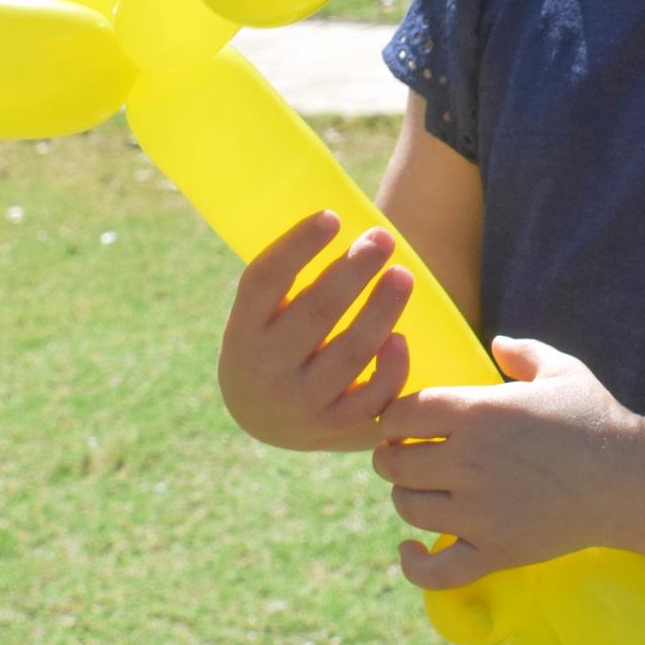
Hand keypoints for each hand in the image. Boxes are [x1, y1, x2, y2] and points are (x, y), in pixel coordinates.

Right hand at [217, 211, 414, 450]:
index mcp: (243, 331)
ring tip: (402, 275)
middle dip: (354, 270)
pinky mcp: (335, 429)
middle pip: (316, 311)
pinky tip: (400, 337)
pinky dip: (390, 369)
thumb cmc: (275, 345)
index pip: (264, 280)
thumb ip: (288, 282)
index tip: (332, 216)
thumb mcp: (261, 318)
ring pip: (350, 352)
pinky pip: (371, 398)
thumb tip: (338, 218)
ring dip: (382, 309)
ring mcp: (301, 402)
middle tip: (383, 238)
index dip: (297, 246)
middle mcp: (265, 368)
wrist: (265, 420)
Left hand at [370, 337, 643, 588]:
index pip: (401, 413)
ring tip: (422, 490)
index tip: (407, 423)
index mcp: (478, 412)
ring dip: (407, 497)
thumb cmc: (596, 418)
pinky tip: (411, 548)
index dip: (395, 417)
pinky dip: (415, 563)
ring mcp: (480, 511)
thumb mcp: (562, 370)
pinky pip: (436, 570)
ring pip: (408, 507)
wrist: (631, 478)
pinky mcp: (496, 550)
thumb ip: (522, 353)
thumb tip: (497, 342)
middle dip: (393, 456)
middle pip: (394, 462)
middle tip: (409, 455)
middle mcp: (470, 461)